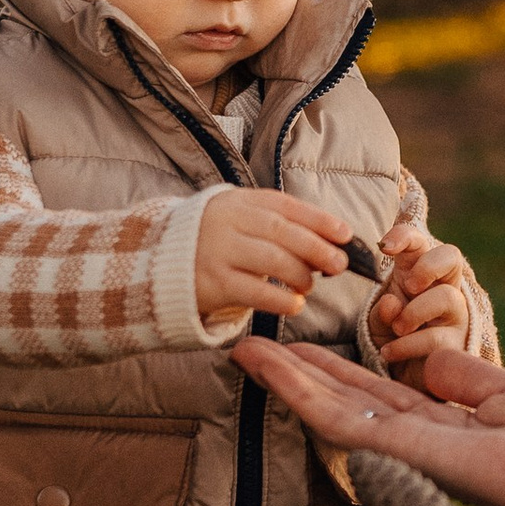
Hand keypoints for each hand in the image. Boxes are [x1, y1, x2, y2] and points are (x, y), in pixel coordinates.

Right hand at [194, 187, 350, 326]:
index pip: (285, 206)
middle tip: (340, 264)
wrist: (159, 266)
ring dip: (301, 274)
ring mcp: (217, 251)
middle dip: (316, 247)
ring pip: (271, 260)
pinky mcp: (211, 284)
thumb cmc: (216, 244)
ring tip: (310, 285)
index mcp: (238, 201)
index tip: (345, 234)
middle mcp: (226, 222)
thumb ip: (280, 228)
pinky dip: (281, 299)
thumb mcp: (241, 223)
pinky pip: (254, 292)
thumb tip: (333, 244)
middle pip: (281, 231)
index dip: (318, 219)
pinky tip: (295, 304)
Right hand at [231, 333, 504, 505]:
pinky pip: (352, 424)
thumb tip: (430, 362)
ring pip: (338, 413)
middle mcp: (426, 445)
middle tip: (251, 345)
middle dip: (302, 375)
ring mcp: (415, 454)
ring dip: (292, 381)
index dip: (341, 372)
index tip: (303, 345)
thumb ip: (472, 381)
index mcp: (455, 429)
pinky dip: (309, 397)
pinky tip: (278, 374)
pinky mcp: (414, 456)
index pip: (384, 397)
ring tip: (247, 350)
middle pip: (350, 404)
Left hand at [369, 231, 474, 370]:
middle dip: (429, 266)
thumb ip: (382, 309)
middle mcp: (443, 288)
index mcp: (419, 274)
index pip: (419, 243)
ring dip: (414, 312)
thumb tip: (392, 302)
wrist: (406, 380)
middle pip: (451, 256)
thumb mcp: (380, 320)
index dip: (405, 236)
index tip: (386, 246)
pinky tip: (390, 352)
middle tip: (409, 286)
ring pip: (447, 297)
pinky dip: (407, 345)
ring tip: (397, 329)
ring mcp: (456, 316)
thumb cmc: (395, 339)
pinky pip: (436, 338)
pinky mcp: (458, 344)